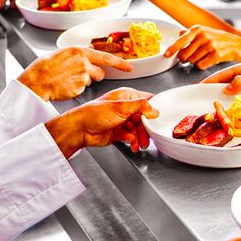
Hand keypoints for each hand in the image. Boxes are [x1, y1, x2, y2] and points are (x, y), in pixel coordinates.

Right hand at [18, 47, 131, 100]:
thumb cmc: (44, 67)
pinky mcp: (80, 87)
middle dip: (95, 75)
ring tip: (68, 80)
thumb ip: (78, 54)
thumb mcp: (62, 53)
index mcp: (80, 51)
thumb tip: (88, 51)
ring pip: (92, 81)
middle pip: (101, 72)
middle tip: (80, 76)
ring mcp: (83, 75)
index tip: (129, 67)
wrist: (36, 80)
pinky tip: (65, 86)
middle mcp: (84, 61)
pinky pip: (83, 89)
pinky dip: (76, 88)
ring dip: (85, 81)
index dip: (120, 63)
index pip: (106, 56)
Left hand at [44, 88, 158, 157]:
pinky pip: (130, 137)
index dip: (154, 109)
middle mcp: (125, 108)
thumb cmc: (94, 113)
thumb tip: (154, 109)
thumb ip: (140, 106)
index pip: (146, 100)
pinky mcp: (118, 132)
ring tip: (140, 144)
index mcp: (126, 96)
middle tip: (148, 137)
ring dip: (140, 137)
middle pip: (144, 118)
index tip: (159, 118)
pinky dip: (132, 141)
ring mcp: (121, 120)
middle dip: (146, 129)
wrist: (80, 129)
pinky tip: (131, 143)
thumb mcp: (121, 107)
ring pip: (137, 129)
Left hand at [165, 25, 240, 69]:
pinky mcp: (216, 55)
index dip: (172, 48)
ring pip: (192, 61)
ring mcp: (210, 45)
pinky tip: (207, 61)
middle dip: (185, 59)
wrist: (236, 44)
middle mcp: (203, 36)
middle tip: (189, 58)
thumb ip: (190, 33)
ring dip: (195, 62)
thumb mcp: (204, 31)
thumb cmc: (217, 39)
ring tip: (202, 57)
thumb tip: (178, 34)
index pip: (181, 40)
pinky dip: (201, 65)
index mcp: (197, 29)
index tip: (166, 54)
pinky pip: (201, 65)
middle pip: (184, 55)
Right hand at [201, 63, 240, 99]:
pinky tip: (226, 108)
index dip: (210, 81)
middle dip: (212, 89)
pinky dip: (229, 102)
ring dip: (220, 96)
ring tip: (210, 103)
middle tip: (200, 98)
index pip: (222, 74)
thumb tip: (226, 87)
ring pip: (229, 91)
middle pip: (223, 82)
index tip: (199, 87)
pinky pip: (236, 97)